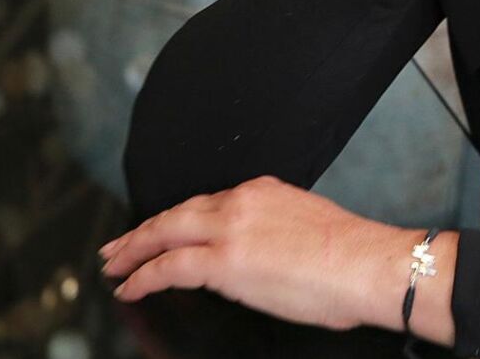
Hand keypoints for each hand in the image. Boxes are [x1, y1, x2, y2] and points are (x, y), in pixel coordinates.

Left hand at [97, 175, 418, 332]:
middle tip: (118, 246)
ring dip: (134, 250)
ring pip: (165, 233)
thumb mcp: (306, 227)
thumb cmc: (351, 259)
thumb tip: (262, 258)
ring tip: (114, 265)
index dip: (179, 221)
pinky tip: (130, 286)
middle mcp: (240, 202)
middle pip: (176, 213)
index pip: (208, 205)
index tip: (165, 231)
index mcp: (262, 191)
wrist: (365, 264)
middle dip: (142, 231)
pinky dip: (143, 276)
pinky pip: (169, 266)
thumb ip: (274, 234)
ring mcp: (229, 230)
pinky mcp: (223, 261)